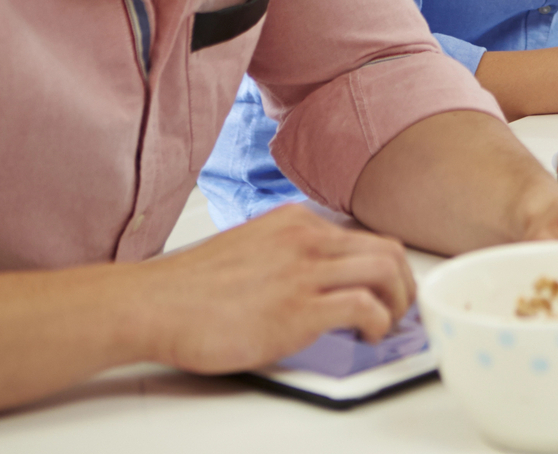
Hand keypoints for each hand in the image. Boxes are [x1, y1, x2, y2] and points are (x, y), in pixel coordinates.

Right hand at [128, 204, 416, 373]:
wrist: (153, 304)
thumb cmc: (190, 287)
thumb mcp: (250, 247)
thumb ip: (288, 253)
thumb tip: (317, 276)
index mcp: (296, 222)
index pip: (365, 235)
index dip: (386, 265)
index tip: (388, 287)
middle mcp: (306, 239)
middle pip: (387, 249)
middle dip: (404, 282)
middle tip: (400, 309)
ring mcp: (304, 272)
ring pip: (386, 271)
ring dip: (399, 303)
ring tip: (388, 325)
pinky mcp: (299, 309)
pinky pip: (365, 307)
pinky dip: (379, 322)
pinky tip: (368, 336)